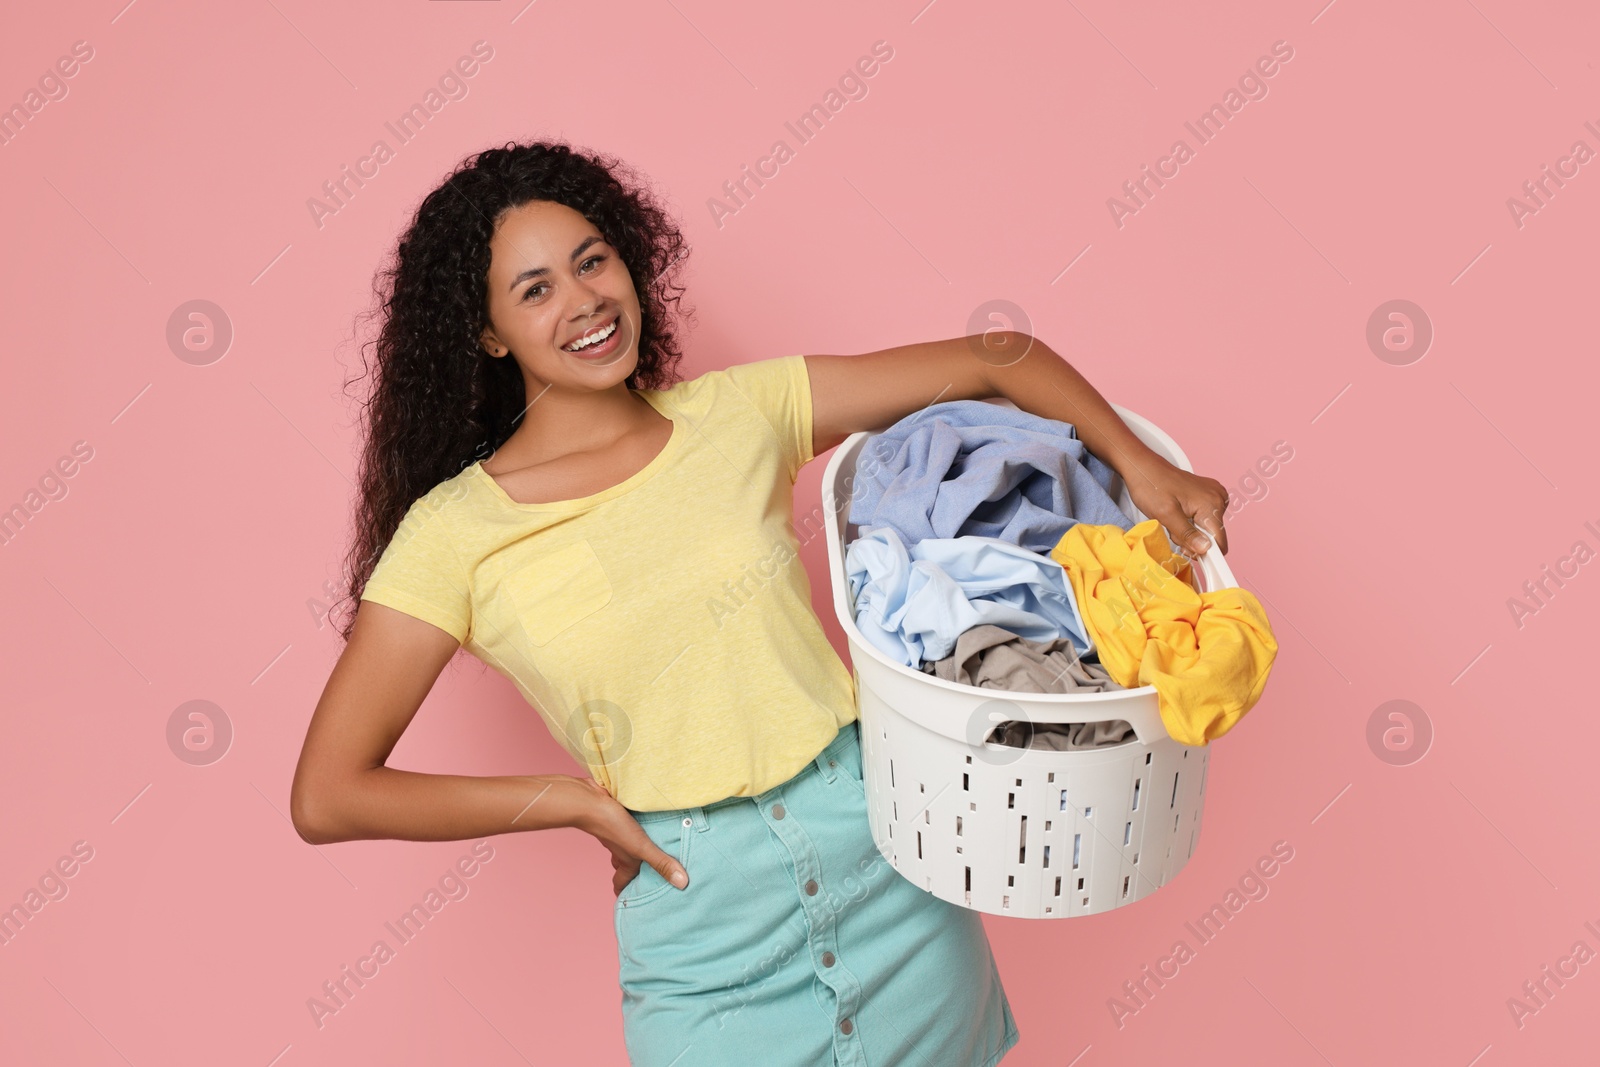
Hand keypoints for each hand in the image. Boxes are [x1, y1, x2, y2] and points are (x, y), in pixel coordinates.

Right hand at [572, 777, 689, 897]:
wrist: (590, 802)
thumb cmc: (612, 826)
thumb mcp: (641, 847)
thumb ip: (661, 863)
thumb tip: (682, 884)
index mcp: (626, 861)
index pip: (622, 883)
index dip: (625, 893)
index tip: (632, 902)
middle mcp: (620, 850)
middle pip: (623, 866)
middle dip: (632, 872)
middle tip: (647, 875)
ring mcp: (616, 833)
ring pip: (625, 847)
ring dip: (636, 849)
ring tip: (653, 847)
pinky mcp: (617, 817)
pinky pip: (627, 827)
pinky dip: (635, 828)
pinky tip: (644, 822)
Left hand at [1124, 461, 1229, 558]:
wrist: (1143, 468)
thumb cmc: (1150, 486)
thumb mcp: (1165, 515)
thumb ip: (1187, 534)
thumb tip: (1205, 549)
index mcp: (1211, 503)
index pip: (1219, 542)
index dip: (1204, 553)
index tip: (1186, 551)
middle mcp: (1218, 498)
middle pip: (1212, 536)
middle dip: (1192, 539)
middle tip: (1172, 528)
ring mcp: (1214, 495)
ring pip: (1206, 529)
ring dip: (1189, 531)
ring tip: (1172, 518)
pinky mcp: (1207, 495)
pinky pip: (1203, 519)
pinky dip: (1189, 522)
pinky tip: (1177, 514)